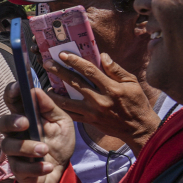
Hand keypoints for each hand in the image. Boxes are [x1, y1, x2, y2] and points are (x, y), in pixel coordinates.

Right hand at [0, 83, 75, 182]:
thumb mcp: (62, 122)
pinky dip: (35, 167)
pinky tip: (48, 166)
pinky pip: (20, 167)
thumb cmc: (58, 142)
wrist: (62, 170)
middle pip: (2, 123)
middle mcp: (15, 133)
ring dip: (26, 147)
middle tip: (25, 123)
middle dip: (11, 121)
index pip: (12, 101)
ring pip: (9, 146)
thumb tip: (36, 90)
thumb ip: (49, 107)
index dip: (11, 93)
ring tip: (44, 149)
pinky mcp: (18, 169)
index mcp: (25, 117)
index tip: (18, 86)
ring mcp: (15, 151)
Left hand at [44, 51, 159, 153]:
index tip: (63, 54)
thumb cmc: (136, 103)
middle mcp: (99, 100)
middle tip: (47, 63)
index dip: (75, 61)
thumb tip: (103, 56)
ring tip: (44, 86)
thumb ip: (116, 70)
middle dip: (59, 72)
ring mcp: (92, 112)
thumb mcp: (132, 83)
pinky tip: (52, 101)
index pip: (89, 71)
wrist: (138, 128)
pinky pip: (70, 114)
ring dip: (54, 93)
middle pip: (75, 83)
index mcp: (111, 88)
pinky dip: (59, 108)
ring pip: (67, 102)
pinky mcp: (88, 121)